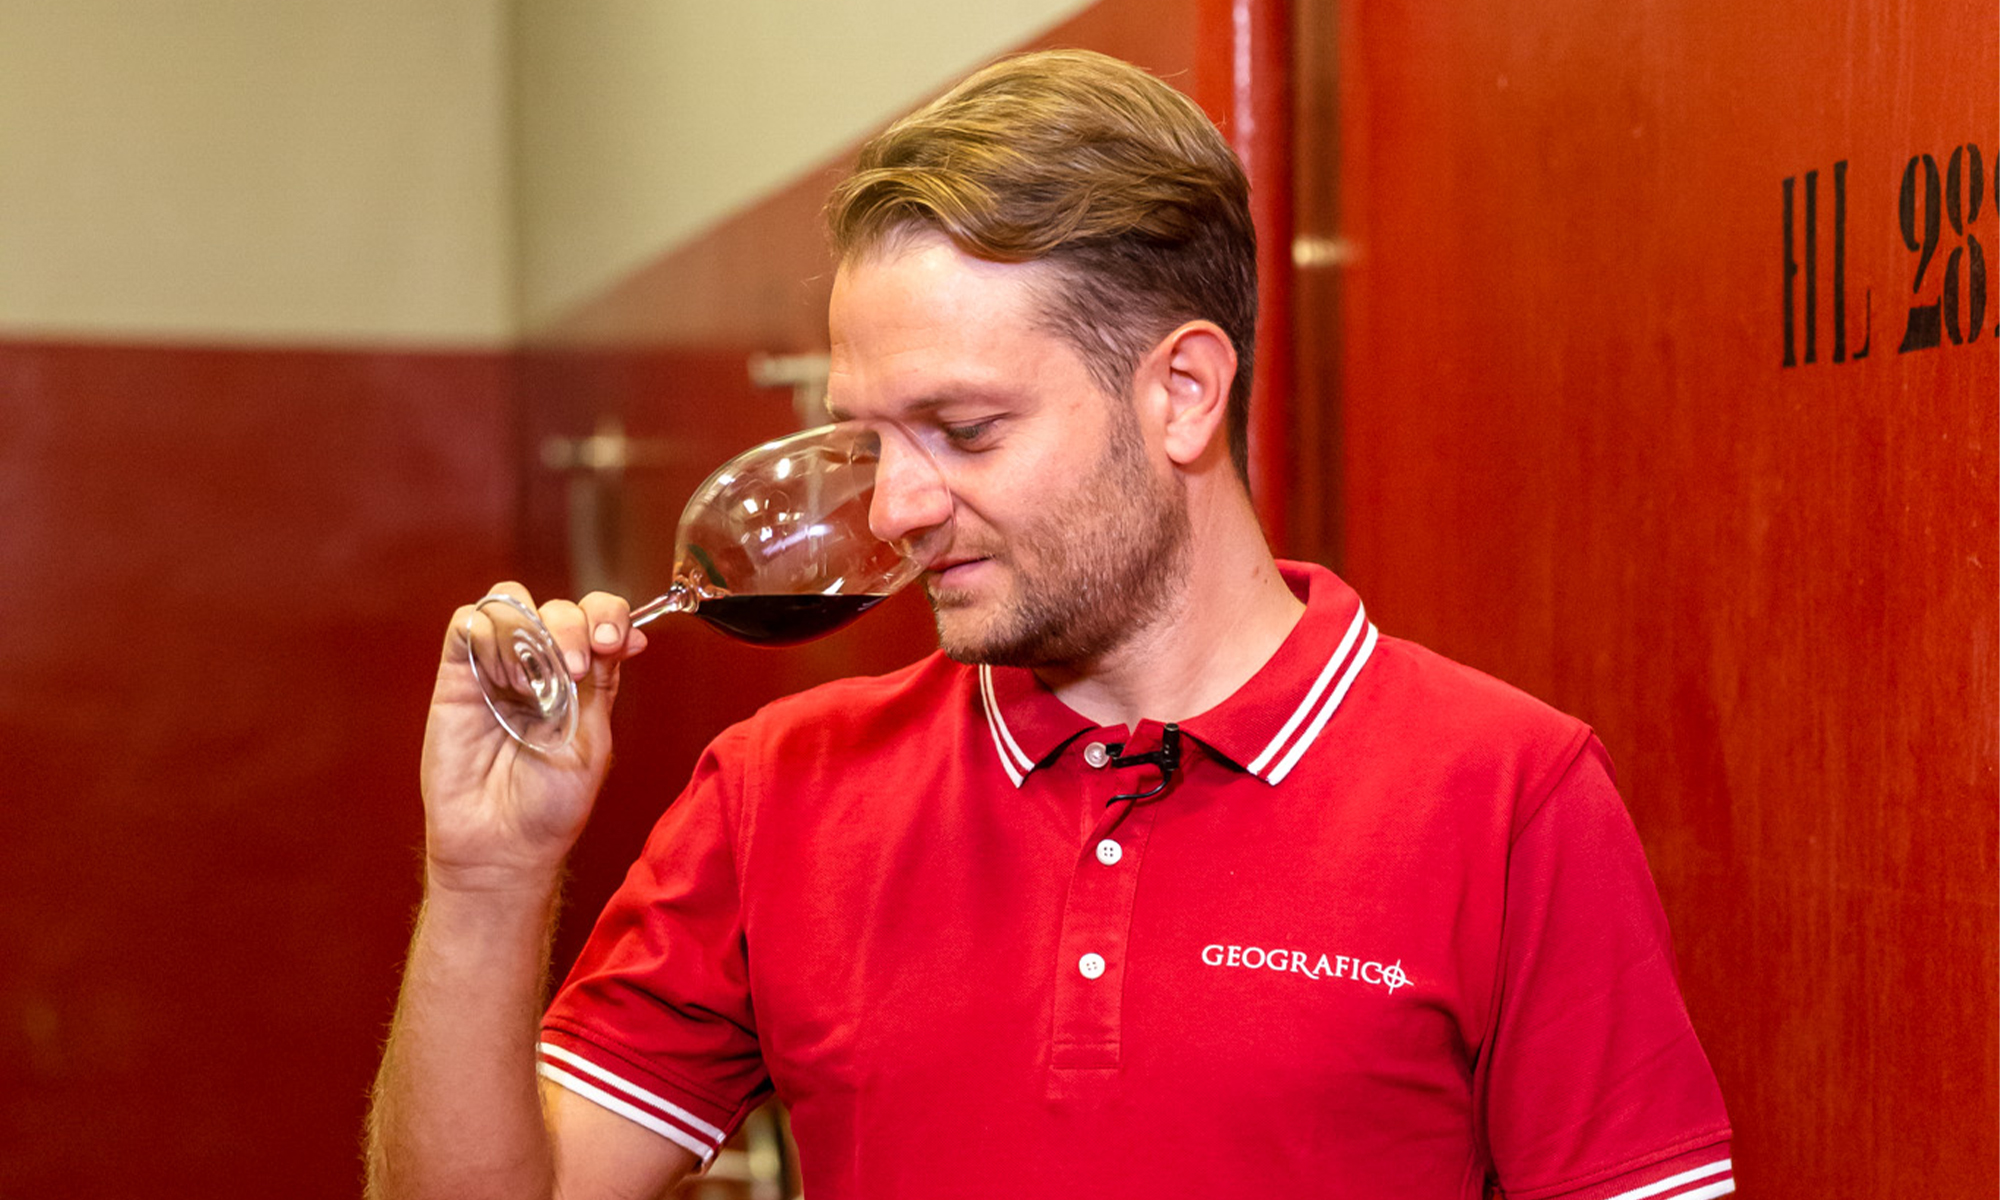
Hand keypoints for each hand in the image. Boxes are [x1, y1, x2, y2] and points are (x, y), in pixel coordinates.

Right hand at [419, 583, 649, 893]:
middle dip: (571, 626)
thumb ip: (601, 684)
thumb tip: (631, 636)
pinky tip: (503, 675)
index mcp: (582, 678)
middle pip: (557, 607)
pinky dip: (487, 632)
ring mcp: (497, 667)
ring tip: (532, 678)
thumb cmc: (550, 805)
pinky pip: (466, 624)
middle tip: (574, 668)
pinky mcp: (457, 677)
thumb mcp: (591, 741)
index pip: (598, 617)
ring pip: (511, 603)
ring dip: (530, 627)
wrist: (501, 845)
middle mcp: (540, 665)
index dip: (607, 616)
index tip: (611, 642)